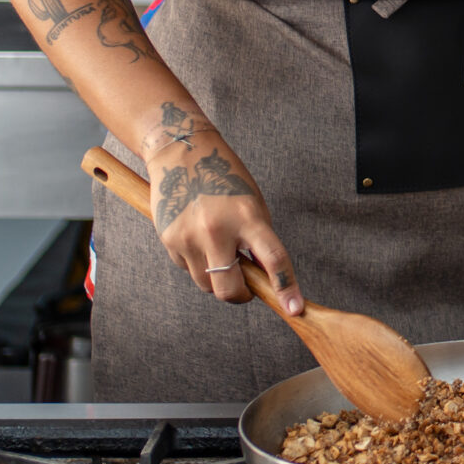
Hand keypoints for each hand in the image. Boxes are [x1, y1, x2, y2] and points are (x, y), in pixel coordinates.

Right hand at [150, 143, 302, 314]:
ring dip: (217, 279)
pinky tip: (198, 238)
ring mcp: (189, 237)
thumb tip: (261, 277)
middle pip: (229, 289)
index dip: (286, 287)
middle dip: (240, 296)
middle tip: (246, 289)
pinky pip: (188, 269)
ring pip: (206, 284)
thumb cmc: (224, 178)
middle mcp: (217, 230)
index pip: (273, 259)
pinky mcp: (169, 240)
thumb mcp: (252, 203)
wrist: (182, 153)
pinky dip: (197, 263)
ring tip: (220, 251)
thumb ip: (257, 239)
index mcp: (248, 217)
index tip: (294, 309)